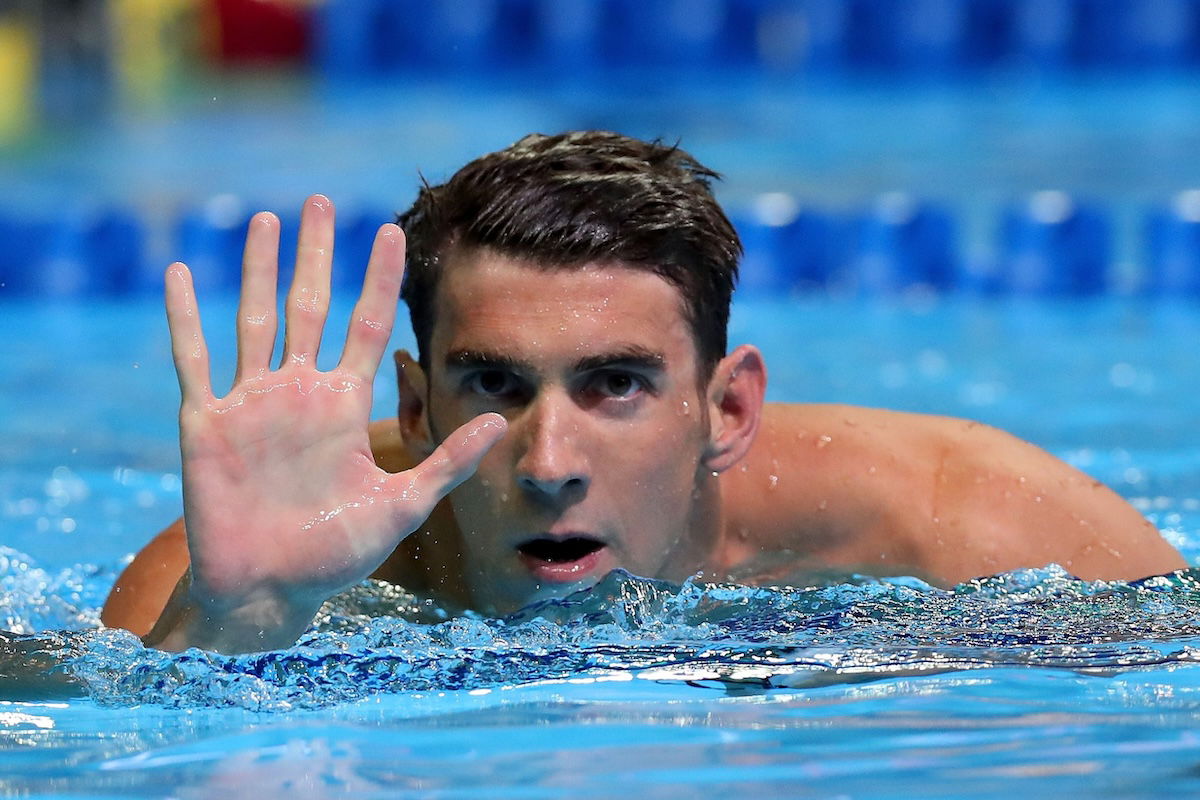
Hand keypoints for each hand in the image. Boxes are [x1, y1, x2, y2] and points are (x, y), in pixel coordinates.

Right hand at [161, 195, 505, 650]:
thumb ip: (446, 463)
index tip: (392, 232)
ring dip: (256, 269)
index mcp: (343, 406)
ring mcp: (251, 403)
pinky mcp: (206, 422)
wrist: (268, 590)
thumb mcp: (402, 505)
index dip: (377, 280)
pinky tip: (178, 273)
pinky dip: (183, 318)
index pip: (365, 327)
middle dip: (316, 254)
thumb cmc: (335, 553)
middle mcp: (299, 393)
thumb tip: (502, 423)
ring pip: (253, 319)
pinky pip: (193, 359)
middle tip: (319, 200)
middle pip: (309, 307)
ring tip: (265, 220)